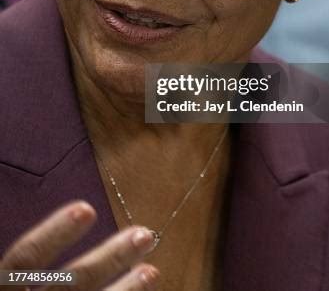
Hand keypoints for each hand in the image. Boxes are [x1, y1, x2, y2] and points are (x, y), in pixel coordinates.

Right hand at [0, 200, 158, 290]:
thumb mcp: (11, 286)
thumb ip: (26, 273)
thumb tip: (77, 223)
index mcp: (4, 290)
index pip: (25, 258)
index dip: (56, 232)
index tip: (87, 208)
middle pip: (70, 284)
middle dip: (110, 258)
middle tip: (144, 235)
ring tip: (151, 271)